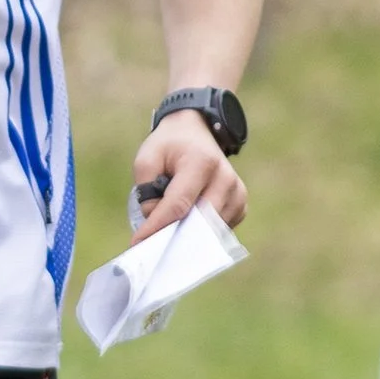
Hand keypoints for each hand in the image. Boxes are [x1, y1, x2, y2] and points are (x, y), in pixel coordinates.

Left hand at [128, 109, 244, 239]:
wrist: (196, 132)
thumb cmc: (169, 146)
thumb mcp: (147, 157)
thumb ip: (146, 189)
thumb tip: (155, 220)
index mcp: (201, 162)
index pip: (179, 204)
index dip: (158, 226)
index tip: (139, 242)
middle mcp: (225, 178)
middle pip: (200, 222)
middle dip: (174, 236)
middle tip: (151, 246)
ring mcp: (237, 192)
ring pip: (211, 230)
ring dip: (189, 234)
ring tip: (169, 229)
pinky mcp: (240, 204)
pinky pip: (220, 229)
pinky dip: (203, 232)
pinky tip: (189, 220)